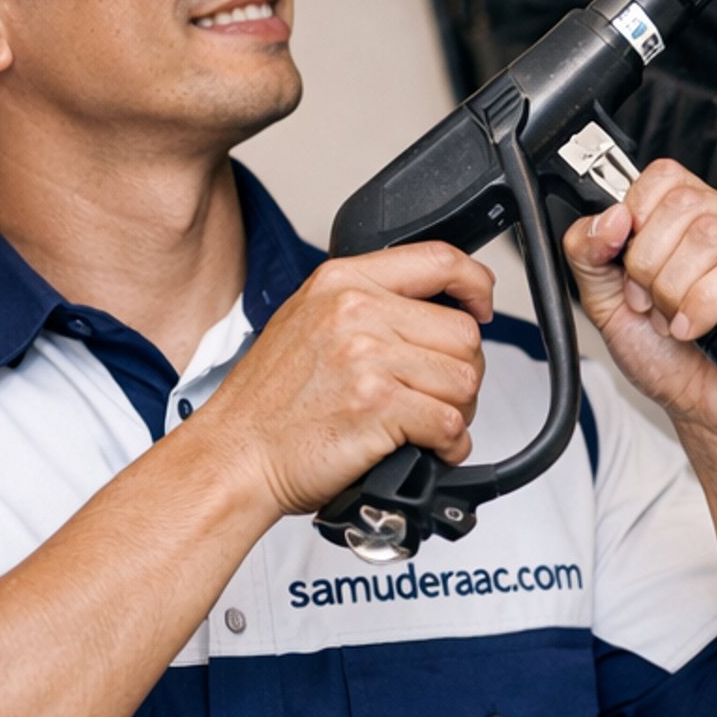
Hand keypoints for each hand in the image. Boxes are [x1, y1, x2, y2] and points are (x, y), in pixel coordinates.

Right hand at [204, 243, 494, 519]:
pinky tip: (427, 450)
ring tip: (426, 425)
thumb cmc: (269, 403)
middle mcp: (356, 311)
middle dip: (461, 372)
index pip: (440, 260)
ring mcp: (367, 357)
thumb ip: (366, 304)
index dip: (476, 285)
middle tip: (436, 396)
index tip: (481, 306)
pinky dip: (450, 446)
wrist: (235, 456)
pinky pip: (450, 424)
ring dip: (457, 412)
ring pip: (465, 380)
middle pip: (463, 333)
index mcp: (343, 281)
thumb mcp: (307, 321)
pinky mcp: (378, 406)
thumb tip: (434, 309)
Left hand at [562, 161, 716, 448]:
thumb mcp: (606, 300)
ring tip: (679, 321)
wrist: (704, 411)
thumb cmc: (669, 358)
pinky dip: (707, 303)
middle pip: (684, 205)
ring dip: (679, 291)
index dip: (637, 226)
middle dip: (652, 267)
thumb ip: (587, 251)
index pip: (665, 178)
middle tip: (655, 306)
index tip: (632, 273)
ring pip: (711, 236)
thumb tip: (611, 215)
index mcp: (697, 216)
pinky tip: (699, 328)